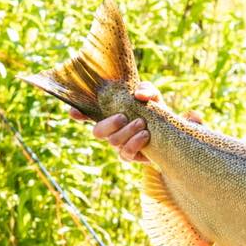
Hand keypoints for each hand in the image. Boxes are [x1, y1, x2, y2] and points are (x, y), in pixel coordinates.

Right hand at [69, 82, 200, 162]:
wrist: (170, 131)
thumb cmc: (155, 110)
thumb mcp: (152, 96)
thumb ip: (146, 90)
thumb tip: (138, 95)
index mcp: (109, 114)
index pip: (86, 114)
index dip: (77, 114)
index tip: (74, 112)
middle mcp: (110, 131)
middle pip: (97, 132)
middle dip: (109, 124)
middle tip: (124, 117)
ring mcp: (119, 144)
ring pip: (113, 142)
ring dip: (127, 132)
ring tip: (142, 124)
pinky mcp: (130, 156)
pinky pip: (126, 154)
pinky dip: (135, 144)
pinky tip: (145, 136)